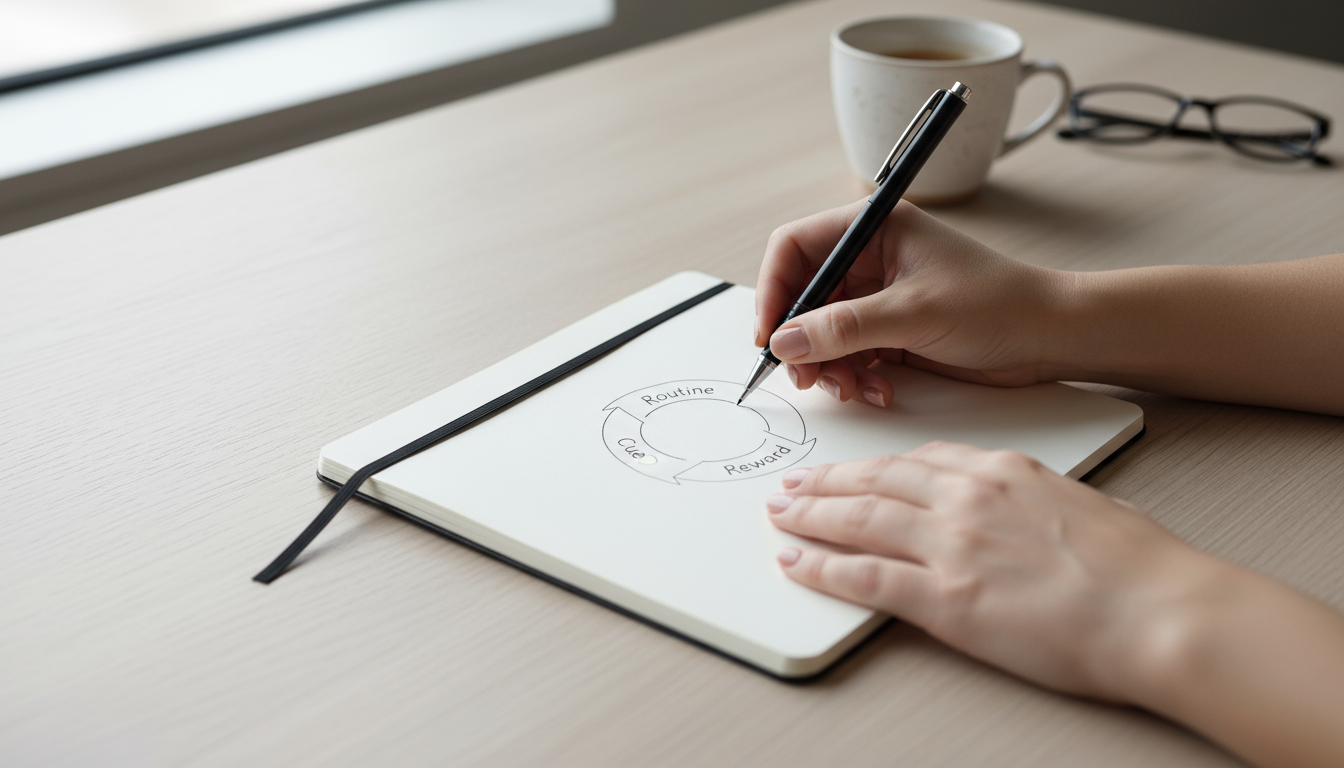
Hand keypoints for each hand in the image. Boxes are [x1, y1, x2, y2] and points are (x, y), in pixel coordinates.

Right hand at [754, 200, 1073, 405]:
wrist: (1049, 338)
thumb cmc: (999, 304)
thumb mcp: (914, 313)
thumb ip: (844, 327)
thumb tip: (785, 341)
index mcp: (874, 228)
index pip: (796, 247)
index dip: (774, 289)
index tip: (770, 333)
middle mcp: (870, 259)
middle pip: (802, 295)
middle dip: (799, 339)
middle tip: (803, 375)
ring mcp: (878, 297)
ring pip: (820, 332)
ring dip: (827, 365)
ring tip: (849, 387)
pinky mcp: (889, 331)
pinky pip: (847, 354)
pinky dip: (852, 376)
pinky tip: (877, 389)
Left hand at [766, 441, 1213, 700]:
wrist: (1163, 610)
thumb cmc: (1142, 568)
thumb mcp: (1081, 507)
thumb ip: (1032, 504)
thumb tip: (1015, 519)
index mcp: (1003, 472)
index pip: (920, 460)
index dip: (875, 467)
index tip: (852, 471)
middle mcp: (968, 497)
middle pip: (876, 480)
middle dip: (827, 481)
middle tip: (793, 484)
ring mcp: (951, 544)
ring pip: (859, 519)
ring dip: (811, 516)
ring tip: (780, 515)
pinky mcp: (944, 598)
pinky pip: (864, 577)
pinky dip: (821, 569)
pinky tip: (796, 564)